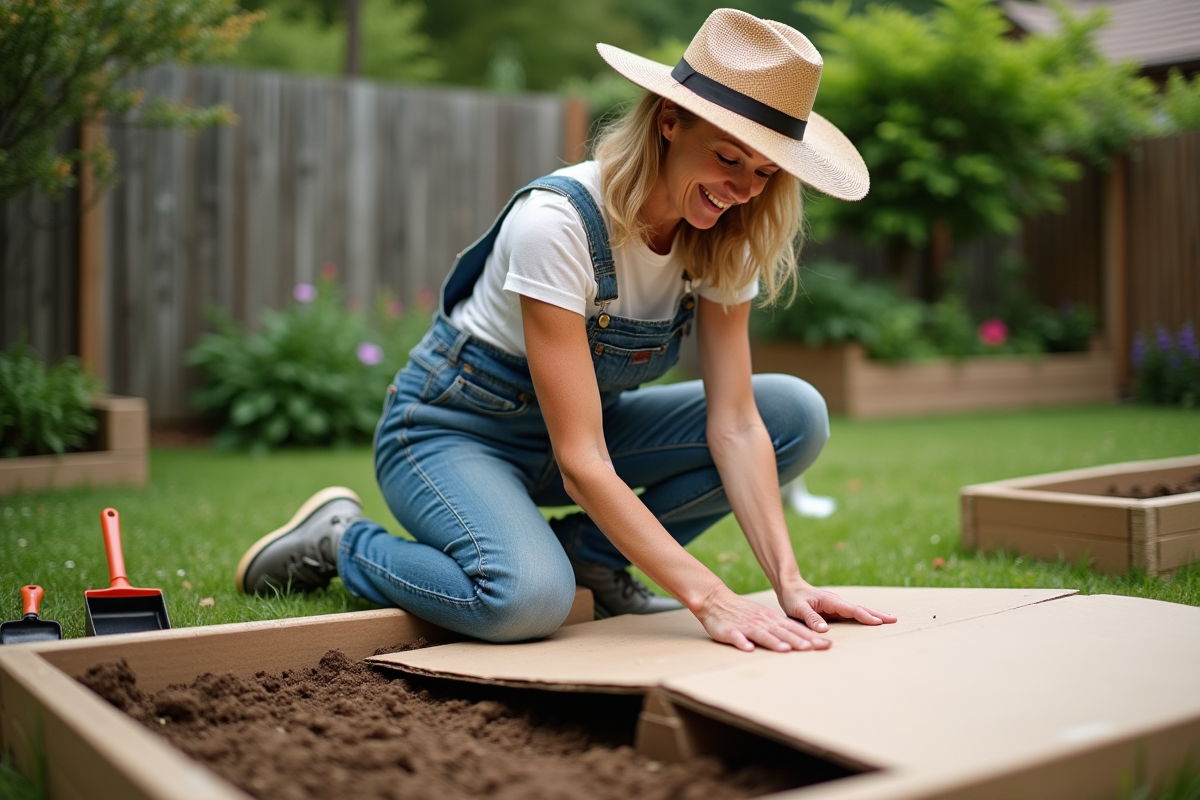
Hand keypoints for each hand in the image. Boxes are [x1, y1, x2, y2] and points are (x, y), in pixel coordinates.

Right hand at [695, 587, 832, 651]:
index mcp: (771, 619)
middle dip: (798, 640)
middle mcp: (762, 621)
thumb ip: (781, 628)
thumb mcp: (765, 618)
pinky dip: (742, 642)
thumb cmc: (743, 613)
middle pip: (783, 632)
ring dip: (774, 642)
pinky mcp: (729, 631)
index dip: (811, 637)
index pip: (795, 628)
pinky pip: (736, 637)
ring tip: (786, 649)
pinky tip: (748, 649)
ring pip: (762, 634)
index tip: (826, 645)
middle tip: (814, 648)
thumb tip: (804, 640)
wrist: (717, 601)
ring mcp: (746, 626)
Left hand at [779, 583, 897, 633]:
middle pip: (860, 608)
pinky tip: (873, 621)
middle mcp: (837, 602)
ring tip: (891, 619)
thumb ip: (811, 618)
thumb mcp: (798, 608)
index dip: (865, 616)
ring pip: (859, 611)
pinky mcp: (836, 611)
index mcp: (830, 601)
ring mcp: (838, 606)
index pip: (851, 610)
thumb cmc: (793, 598)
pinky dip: (865, 617)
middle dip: (877, 614)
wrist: (790, 587)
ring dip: (874, 615)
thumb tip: (824, 629)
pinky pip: (853, 614)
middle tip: (894, 619)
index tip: (878, 621)